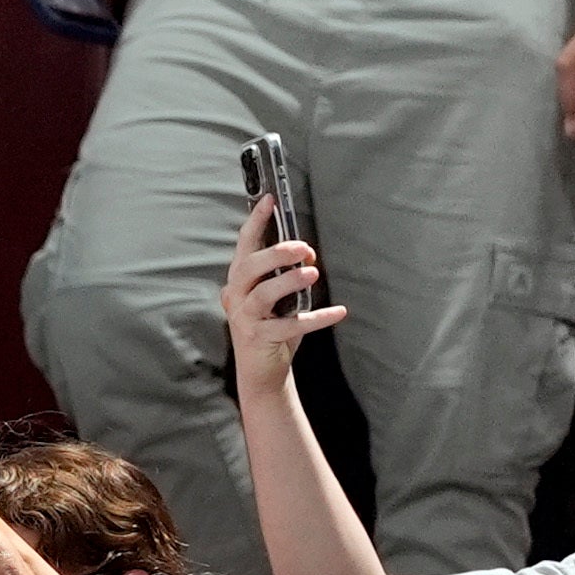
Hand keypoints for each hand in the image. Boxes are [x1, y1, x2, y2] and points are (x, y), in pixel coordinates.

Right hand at [215, 196, 342, 397]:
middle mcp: (237, 297)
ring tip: (314, 273)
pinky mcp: (258, 338)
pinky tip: (338, 312)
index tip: (270, 201)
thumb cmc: (271, 329)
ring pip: (263, 293)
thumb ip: (284, 277)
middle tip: (304, 248)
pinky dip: (316, 318)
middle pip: (249, 266)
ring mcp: (244, 318)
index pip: (244, 246)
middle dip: (277, 253)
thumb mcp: (276, 299)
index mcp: (239, 281)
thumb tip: (307, 256)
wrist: (261, 373)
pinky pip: (288, 325)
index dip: (256, 222)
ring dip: (290, 281)